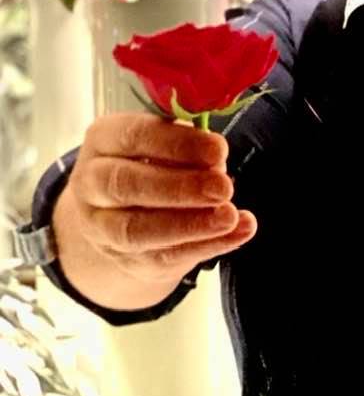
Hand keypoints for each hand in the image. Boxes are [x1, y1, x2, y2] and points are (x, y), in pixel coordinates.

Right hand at [56, 113, 256, 302]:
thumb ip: (189, 145)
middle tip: (223, 188)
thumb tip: (217, 159)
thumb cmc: (154, 162)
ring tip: (230, 216)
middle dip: (180, 188)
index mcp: (103, 139)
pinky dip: (206, 246)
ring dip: (190, 225)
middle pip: (125, 185)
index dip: (178, 144)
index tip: (219, 150)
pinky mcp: (125, 258)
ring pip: (137, 230)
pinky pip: (163, 257)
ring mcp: (101, 226)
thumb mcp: (167, 141)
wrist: (125, 211)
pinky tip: (239, 232)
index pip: (134, 137)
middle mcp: (91, 183)